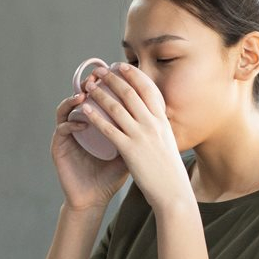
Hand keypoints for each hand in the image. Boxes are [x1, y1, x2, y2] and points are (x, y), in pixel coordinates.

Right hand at [52, 77, 128, 211]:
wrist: (94, 199)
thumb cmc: (111, 176)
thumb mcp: (129, 152)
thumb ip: (138, 135)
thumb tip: (160, 117)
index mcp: (93, 124)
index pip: (98, 97)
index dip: (106, 85)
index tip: (118, 74)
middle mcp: (78, 125)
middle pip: (81, 97)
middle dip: (89, 85)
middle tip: (98, 76)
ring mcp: (67, 135)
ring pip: (66, 109)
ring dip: (74, 100)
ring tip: (85, 95)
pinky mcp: (59, 147)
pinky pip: (62, 129)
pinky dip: (72, 124)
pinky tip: (82, 123)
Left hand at [80, 64, 191, 210]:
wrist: (173, 192)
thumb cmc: (169, 170)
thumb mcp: (168, 143)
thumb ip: (159, 128)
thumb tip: (153, 118)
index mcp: (163, 120)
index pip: (148, 89)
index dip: (134, 75)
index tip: (122, 66)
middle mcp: (153, 124)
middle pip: (129, 93)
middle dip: (112, 79)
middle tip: (99, 72)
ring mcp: (141, 136)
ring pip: (116, 108)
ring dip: (100, 94)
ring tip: (88, 86)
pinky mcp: (129, 150)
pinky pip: (108, 129)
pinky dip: (95, 117)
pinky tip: (85, 110)